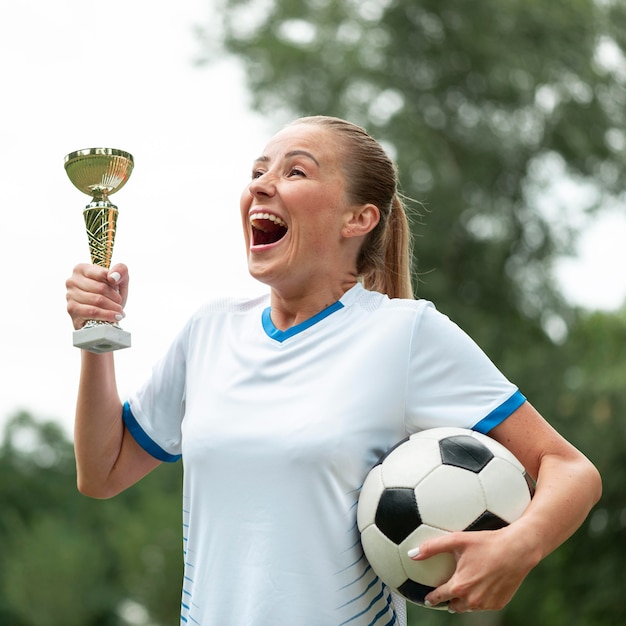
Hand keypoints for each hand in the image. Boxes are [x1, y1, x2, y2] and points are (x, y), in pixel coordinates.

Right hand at [66, 263, 128, 329]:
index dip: (115, 284)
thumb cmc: (111, 294)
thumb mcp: (120, 279)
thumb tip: (113, 277)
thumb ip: (120, 270)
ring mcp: (70, 295)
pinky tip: (115, 317)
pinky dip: (107, 315)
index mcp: (82, 269)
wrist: (105, 315)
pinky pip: (92, 312)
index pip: (102, 274)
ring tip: (119, 311)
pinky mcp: (72, 310)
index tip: (118, 289)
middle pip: (101, 288)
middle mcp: (72, 280)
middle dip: (115, 297)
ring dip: (113, 307)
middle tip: (120, 303)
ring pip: (97, 300)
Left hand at [409, 526, 537, 612]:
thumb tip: (412, 554)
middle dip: (449, 600)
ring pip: (468, 607)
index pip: (439, 597)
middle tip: (446, 592)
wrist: (517, 550)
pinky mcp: (499, 603)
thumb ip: (432, 547)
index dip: (431, 598)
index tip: (427, 599)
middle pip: (453, 606)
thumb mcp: (457, 540)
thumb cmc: (486, 542)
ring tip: (463, 588)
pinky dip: (479, 598)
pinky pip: (483, 604)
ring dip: (464, 600)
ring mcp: (486, 604)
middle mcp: (472, 600)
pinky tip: (480, 585)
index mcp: (460, 586)